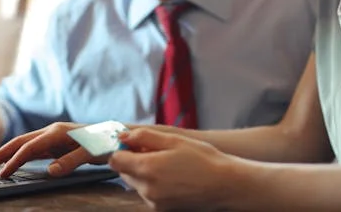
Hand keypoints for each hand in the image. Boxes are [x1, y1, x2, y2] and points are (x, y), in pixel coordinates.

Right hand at [0, 122, 103, 177]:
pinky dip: (20, 155)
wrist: (118, 135)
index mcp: (57, 132)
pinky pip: (34, 149)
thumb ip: (71, 161)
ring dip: (8, 154)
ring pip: (25, 144)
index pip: (29, 147)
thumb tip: (50, 171)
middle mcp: (52, 131)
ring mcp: (53, 136)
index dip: (14, 161)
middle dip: (1, 153)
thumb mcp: (91, 153)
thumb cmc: (106, 142)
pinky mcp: (56, 142)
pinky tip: (14, 162)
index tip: (2, 174)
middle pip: (20, 141)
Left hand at [109, 128, 237, 210]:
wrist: (225, 185)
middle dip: (133, 161)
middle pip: (124, 173)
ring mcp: (153, 202)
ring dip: (144, 174)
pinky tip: (172, 178)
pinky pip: (148, 194)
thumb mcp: (175, 140)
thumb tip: (123, 136)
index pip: (115, 160)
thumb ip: (145, 137)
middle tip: (155, 152)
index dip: (122, 150)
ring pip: (136, 184)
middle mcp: (146, 189)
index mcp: (147, 168)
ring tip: (168, 166)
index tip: (134, 144)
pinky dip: (153, 185)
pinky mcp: (161, 210)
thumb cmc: (203, 159)